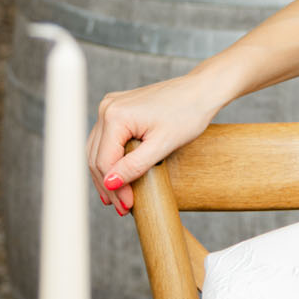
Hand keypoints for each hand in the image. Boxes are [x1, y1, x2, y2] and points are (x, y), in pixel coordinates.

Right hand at [87, 75, 219, 213]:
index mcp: (115, 115)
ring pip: (98, 149)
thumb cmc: (188, 113)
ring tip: (118, 199)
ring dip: (106, 175)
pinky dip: (111, 159)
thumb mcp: (163, 145)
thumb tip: (110, 184)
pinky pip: (106, 139)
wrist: (201, 90)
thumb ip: (134, 166)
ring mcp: (110, 107)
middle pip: (97, 157)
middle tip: (123, 208)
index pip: (104, 161)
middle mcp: (107, 108)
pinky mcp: (118, 109)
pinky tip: (117, 176)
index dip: (114, 189)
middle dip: (109, 186)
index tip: (128, 206)